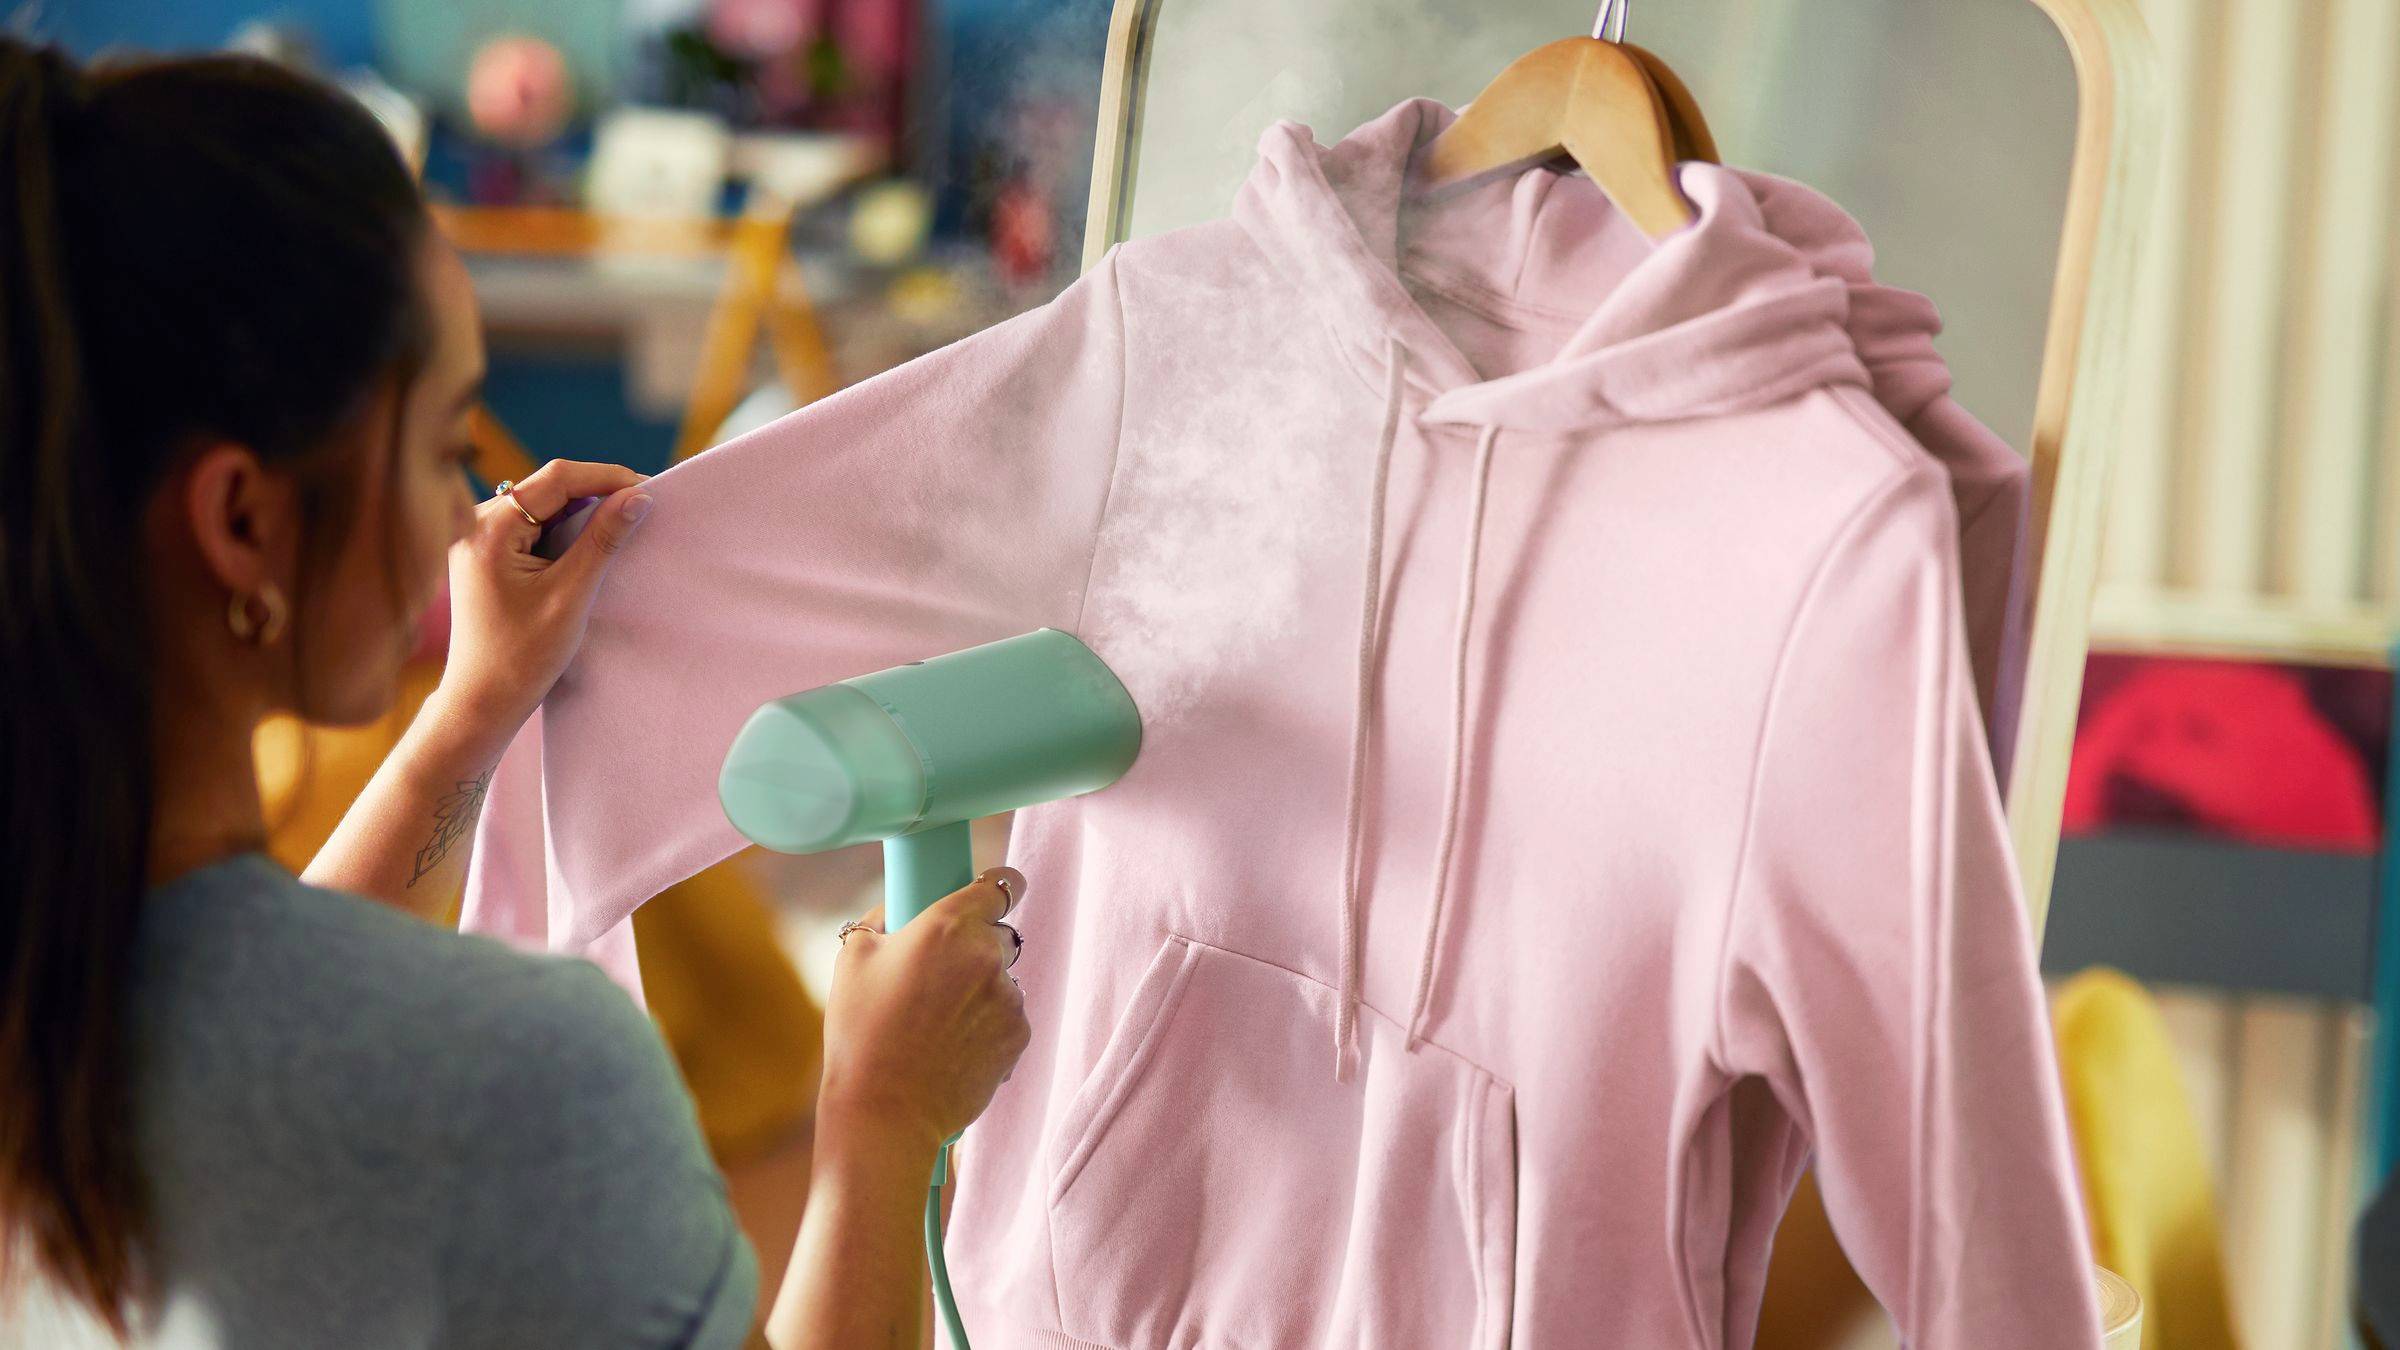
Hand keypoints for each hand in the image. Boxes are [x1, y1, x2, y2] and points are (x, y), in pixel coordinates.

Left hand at [437, 459, 651, 735]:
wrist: (482, 700)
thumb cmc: (522, 656)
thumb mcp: (570, 595)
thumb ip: (603, 540)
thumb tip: (639, 496)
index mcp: (490, 529)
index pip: (557, 479)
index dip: (606, 477)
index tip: (648, 489)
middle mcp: (477, 524)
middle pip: (548, 487)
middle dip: (597, 491)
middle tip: (642, 506)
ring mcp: (479, 538)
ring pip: (542, 505)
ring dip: (583, 511)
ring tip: (622, 524)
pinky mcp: (487, 554)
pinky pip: (532, 526)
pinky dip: (565, 529)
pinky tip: (591, 543)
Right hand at [818, 868, 1031, 1152]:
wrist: (885, 1111)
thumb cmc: (862, 1033)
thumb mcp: (854, 959)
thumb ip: (882, 919)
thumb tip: (898, 910)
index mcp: (948, 926)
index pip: (1001, 885)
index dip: (997, 888)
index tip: (993, 894)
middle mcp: (987, 955)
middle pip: (1000, 935)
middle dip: (977, 948)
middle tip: (940, 976)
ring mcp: (1009, 997)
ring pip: (1003, 979)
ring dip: (981, 990)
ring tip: (938, 1023)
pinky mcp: (1019, 1035)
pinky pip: (1008, 1016)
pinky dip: (988, 1024)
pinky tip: (953, 1046)